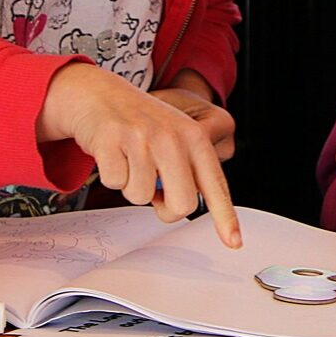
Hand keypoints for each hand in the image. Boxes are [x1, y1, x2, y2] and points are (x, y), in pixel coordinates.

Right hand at [38, 63, 240, 247]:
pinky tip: (113, 152)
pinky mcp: (111, 140)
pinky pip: (114, 183)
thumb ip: (185, 171)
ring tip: (130, 159)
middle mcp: (171, 136)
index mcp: (194, 137)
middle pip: (182, 205)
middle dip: (165, 208)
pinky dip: (111, 174)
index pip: (215, 184)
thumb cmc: (141, 123)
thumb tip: (183, 207)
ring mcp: (141, 138)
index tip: (234, 243)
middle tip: (155, 189)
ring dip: (132, 185)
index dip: (225, 217)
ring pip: (141, 197)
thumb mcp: (174, 137)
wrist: (101, 94)